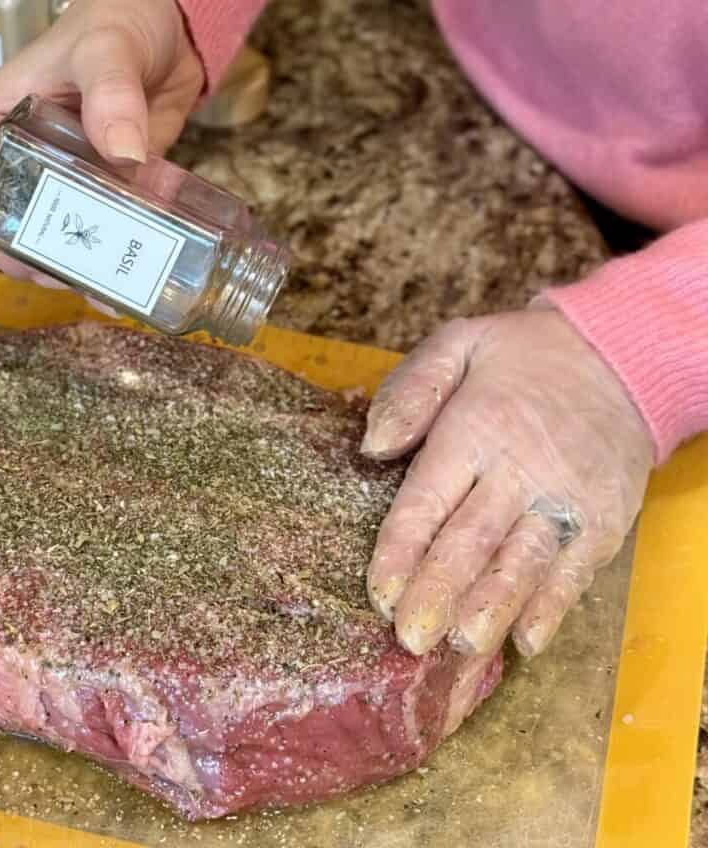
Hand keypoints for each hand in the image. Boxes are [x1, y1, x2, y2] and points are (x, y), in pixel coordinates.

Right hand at [0, 0, 204, 289]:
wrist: (169, 18)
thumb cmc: (115, 20)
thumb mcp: (106, 48)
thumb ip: (111, 93)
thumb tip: (123, 154)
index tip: (35, 268)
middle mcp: (18, 157)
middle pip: (22, 227)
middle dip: (52, 263)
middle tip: (90, 286)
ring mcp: (65, 176)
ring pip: (69, 234)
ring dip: (93, 266)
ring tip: (120, 292)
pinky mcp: (108, 184)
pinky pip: (113, 225)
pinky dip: (128, 249)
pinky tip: (145, 274)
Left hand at [362, 303, 654, 658]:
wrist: (619, 359)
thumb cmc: (519, 358)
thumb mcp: (457, 345)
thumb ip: (412, 389)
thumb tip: (373, 447)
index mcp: (475, 428)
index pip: (428, 499)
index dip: (401, 550)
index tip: (378, 594)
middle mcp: (520, 468)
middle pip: (471, 540)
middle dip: (438, 592)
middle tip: (411, 640)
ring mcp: (567, 499)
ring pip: (522, 562)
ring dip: (491, 608)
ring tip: (462, 647)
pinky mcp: (605, 520)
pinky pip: (576, 570)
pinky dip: (552, 607)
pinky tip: (525, 640)